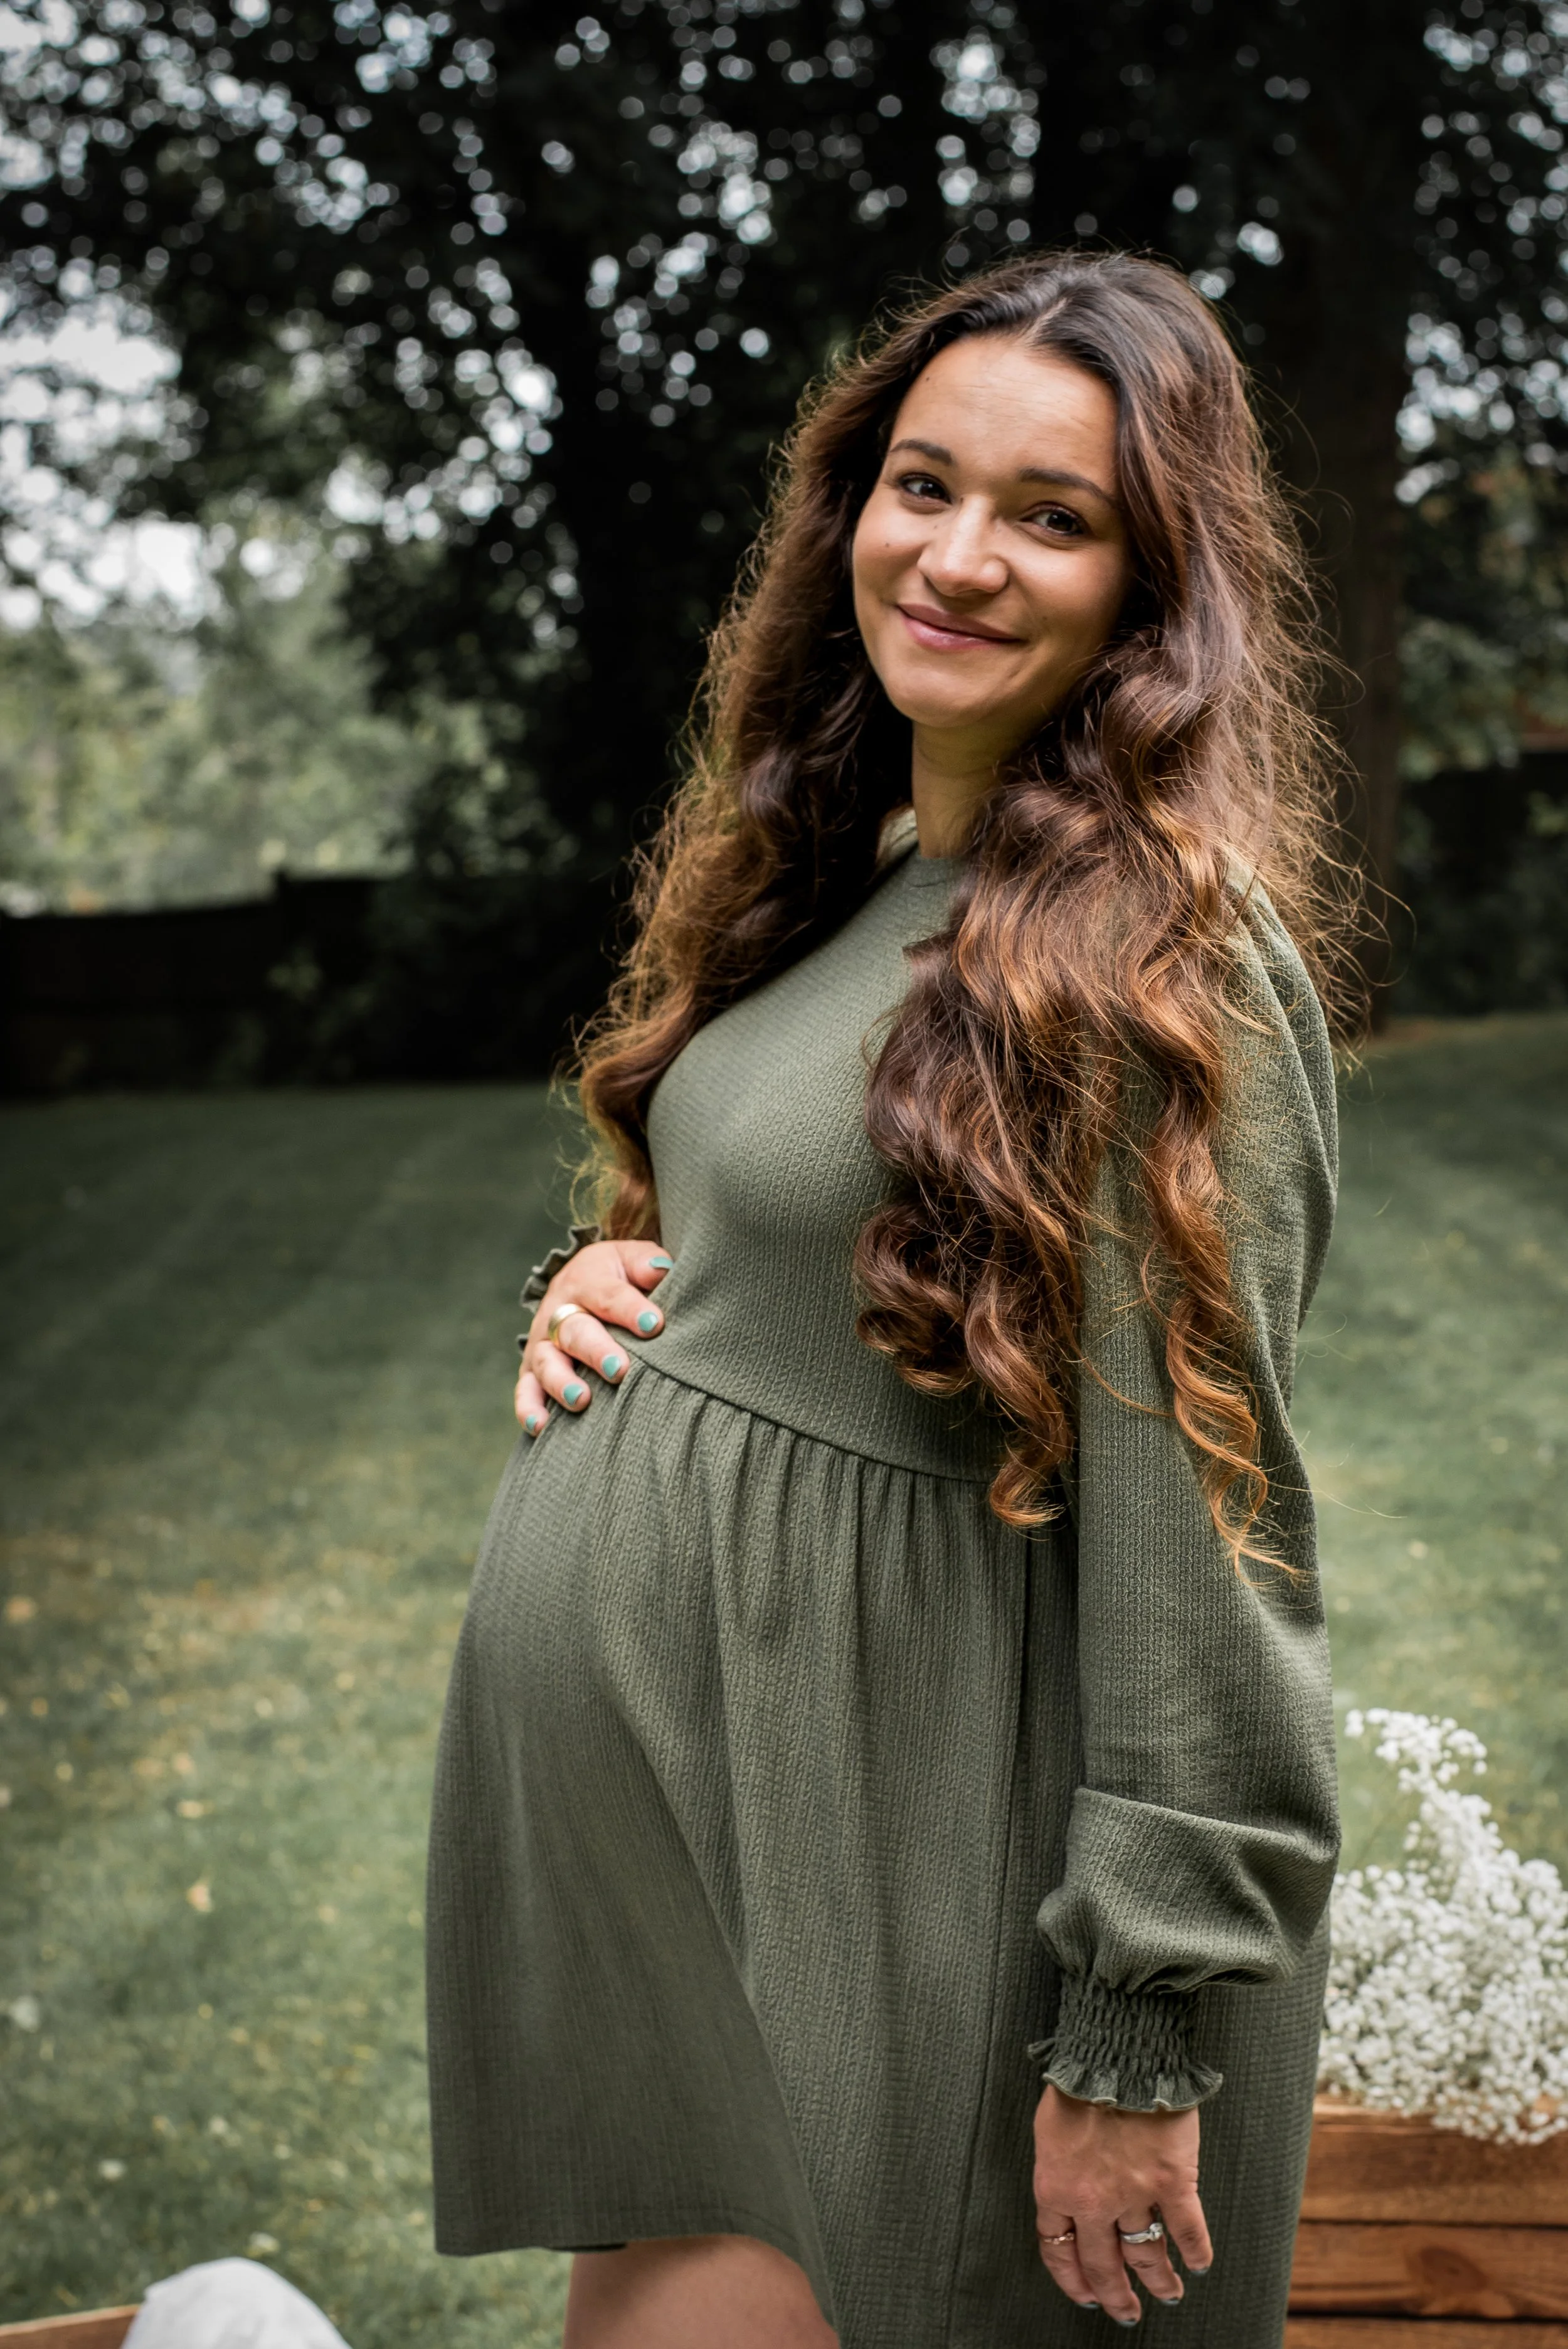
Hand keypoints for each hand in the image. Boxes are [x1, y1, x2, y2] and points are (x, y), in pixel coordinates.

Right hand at [515, 1239, 672, 1432]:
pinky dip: (529, 1408)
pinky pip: (525, 1390)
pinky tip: (541, 1426)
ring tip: (581, 1400)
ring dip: (562, 1382)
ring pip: (547, 1363)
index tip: (654, 1325)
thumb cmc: (617, 1277)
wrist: (579, 1284)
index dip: (630, 1309)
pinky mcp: (532, 1370)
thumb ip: (647, 1265)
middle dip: (596, 1351)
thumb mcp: (630, 1260)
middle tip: (619, 1369)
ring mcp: (543, 1343)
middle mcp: (559, 1311)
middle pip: (575, 1331)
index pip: (609, 1295)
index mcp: (587, 1280)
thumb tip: (661, 1271)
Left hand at [1032, 2084, 1211, 2322]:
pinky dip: (1195, 2251)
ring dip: (1158, 2281)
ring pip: (1146, 2255)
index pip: (1058, 2249)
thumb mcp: (1050, 2128)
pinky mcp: (1172, 2182)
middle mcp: (1093, 2201)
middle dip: (1113, 2295)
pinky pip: (1187, 2230)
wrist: (1116, 2054)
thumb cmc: (1080, 2080)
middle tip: (1124, 2312)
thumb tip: (1067, 2188)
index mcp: (1057, 2187)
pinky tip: (1199, 2263)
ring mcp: (1134, 2195)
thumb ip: (1060, 2167)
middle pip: (1101, 2265)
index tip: (1084, 2294)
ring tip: (1167, 2294)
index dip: (1071, 2278)